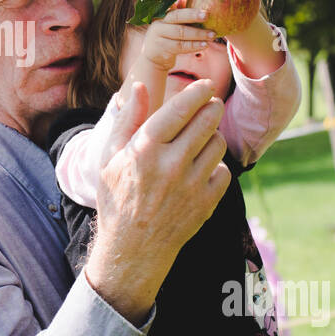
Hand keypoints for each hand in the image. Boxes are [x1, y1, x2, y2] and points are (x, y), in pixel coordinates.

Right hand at [84, 78, 230, 325]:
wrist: (131, 250)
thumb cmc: (117, 199)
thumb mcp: (110, 158)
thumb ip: (128, 120)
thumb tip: (141, 87)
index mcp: (144, 149)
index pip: (180, 108)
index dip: (198, 92)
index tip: (206, 85)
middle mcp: (170, 164)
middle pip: (207, 120)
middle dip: (211, 108)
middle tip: (210, 106)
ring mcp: (191, 184)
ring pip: (218, 143)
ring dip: (212, 137)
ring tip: (200, 142)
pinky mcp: (206, 202)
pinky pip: (224, 171)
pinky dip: (215, 168)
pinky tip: (200, 171)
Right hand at [140, 6, 218, 72]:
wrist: (153, 57)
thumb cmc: (168, 35)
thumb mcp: (172, 21)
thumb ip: (181, 10)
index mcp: (160, 10)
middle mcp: (157, 20)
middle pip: (176, 16)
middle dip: (192, 15)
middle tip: (207, 14)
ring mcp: (157, 34)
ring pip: (180, 33)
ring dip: (198, 34)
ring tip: (213, 35)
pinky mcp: (161, 48)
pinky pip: (180, 46)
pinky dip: (194, 46)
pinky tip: (205, 45)